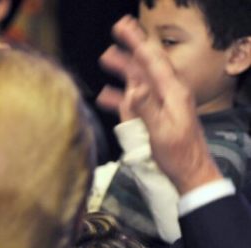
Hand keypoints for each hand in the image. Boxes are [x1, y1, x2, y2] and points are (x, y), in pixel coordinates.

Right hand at [98, 16, 221, 193]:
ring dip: (122, 68)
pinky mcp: (152, 117)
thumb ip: (147, 108)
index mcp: (172, 93)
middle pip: (145, 66)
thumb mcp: (163, 131)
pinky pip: (133, 101)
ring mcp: (159, 105)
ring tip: (106, 57)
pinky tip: (105, 93)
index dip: (137, 42)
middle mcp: (166, 94)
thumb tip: (134, 87)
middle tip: (116, 31)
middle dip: (130, 48)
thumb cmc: (180, 154)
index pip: (153, 61)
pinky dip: (119, 95)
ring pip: (138, 80)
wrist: (190, 173)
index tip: (124, 27)